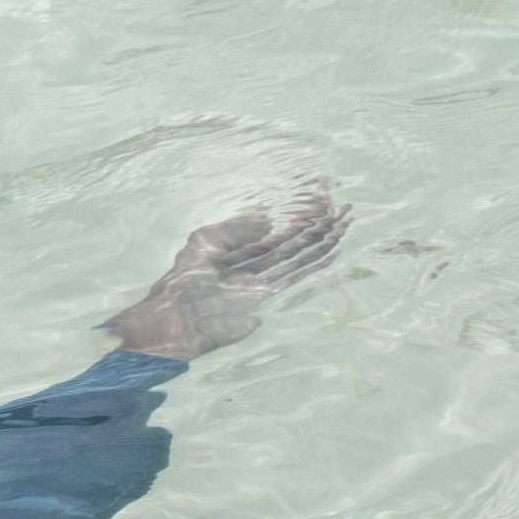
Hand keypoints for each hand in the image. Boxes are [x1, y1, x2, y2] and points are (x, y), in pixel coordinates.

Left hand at [104, 186, 349, 360]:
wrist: (173, 320)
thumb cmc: (181, 282)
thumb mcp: (204, 243)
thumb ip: (236, 229)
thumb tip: (267, 221)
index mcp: (235, 251)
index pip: (272, 230)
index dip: (294, 216)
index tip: (318, 198)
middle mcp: (251, 266)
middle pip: (291, 242)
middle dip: (316, 225)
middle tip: (343, 207)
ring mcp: (260, 282)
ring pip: (298, 258)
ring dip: (322, 241)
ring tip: (345, 223)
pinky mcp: (264, 299)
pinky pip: (294, 278)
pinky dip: (314, 265)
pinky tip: (333, 252)